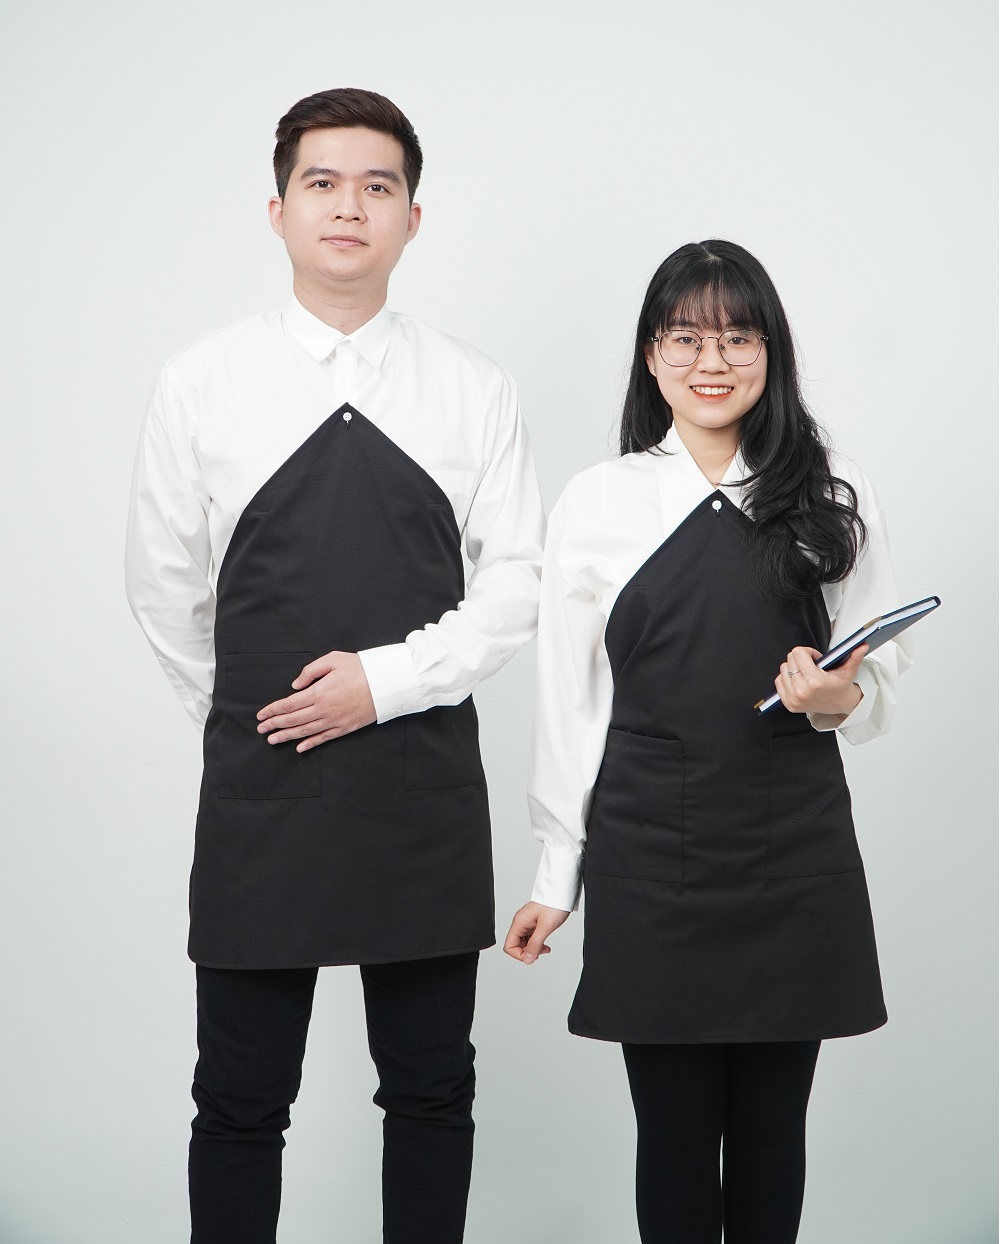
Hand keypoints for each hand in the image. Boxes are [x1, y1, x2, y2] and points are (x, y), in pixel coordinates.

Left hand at [256, 651, 376, 751]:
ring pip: (305, 731)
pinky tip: (299, 748)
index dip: (272, 710)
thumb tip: (295, 685)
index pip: (288, 704)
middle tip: (261, 729)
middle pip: (293, 720)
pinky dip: (310, 744)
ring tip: (272, 740)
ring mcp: (334, 721)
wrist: (386, 683)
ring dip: (286, 736)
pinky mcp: (345, 728)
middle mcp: (323, 709)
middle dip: (274, 725)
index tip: (261, 715)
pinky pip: (323, 738)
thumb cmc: (360, 668)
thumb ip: (310, 671)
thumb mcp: (333, 660)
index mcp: (318, 692)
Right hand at [503, 902, 570, 965]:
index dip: (519, 955)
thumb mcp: (545, 927)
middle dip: (527, 952)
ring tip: (545, 948)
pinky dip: (537, 943)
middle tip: (541, 952)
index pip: (509, 946)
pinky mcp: (534, 923)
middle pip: (515, 945)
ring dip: (533, 948)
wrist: (561, 893)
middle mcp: (520, 923)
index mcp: (519, 923)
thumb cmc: (553, 904)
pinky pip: (530, 938)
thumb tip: (528, 959)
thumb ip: (535, 944)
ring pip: (524, 942)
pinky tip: (545, 943)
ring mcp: (527, 923)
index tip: (532, 955)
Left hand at [774, 643, 868, 718]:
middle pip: (789, 659)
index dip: (808, 652)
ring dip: (793, 668)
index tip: (816, 659)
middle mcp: (802, 691)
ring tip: (806, 674)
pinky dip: (787, 678)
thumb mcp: (848, 671)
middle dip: (801, 659)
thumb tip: (863, 645)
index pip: (798, 653)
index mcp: (815, 681)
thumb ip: (855, 656)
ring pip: (783, 669)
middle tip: (813, 666)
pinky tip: (799, 680)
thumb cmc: (842, 687)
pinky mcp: (789, 704)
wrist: (840, 706)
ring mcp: (794, 698)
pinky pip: (778, 681)